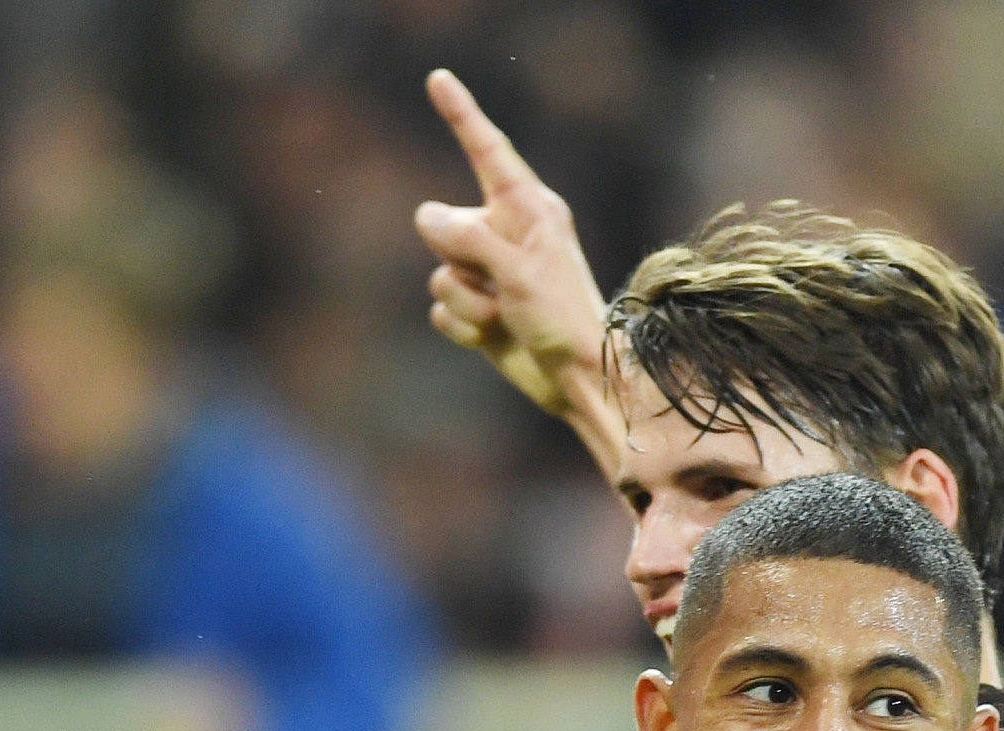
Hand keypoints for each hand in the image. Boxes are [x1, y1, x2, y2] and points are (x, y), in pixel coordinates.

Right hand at [413, 70, 612, 430]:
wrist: (576, 378)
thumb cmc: (564, 317)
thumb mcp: (519, 270)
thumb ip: (470, 239)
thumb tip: (427, 216)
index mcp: (528, 209)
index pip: (486, 152)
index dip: (461, 115)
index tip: (439, 79)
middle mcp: (506, 233)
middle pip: (443, 225)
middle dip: (460, 258)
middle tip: (501, 285)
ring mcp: (490, 272)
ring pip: (440, 273)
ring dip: (467, 302)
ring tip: (505, 316)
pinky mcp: (479, 308)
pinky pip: (442, 308)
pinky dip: (463, 327)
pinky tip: (494, 336)